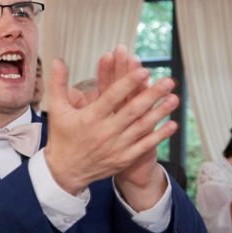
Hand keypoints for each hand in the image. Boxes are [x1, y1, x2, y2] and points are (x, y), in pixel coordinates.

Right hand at [43, 45, 177, 199]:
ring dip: (160, 112)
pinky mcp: (123, 158)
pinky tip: (172, 124)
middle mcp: (105, 132)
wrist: (65, 172)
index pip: (111, 97)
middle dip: (152, 95)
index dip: (127, 83)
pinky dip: (159, 135)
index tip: (143, 71)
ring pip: (142, 127)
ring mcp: (116, 146)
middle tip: (168, 81)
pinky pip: (145, 145)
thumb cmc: (62, 137)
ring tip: (174, 98)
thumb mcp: (57, 110)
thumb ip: (58, 83)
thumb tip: (57, 60)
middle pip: (132, 111)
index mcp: (89, 118)